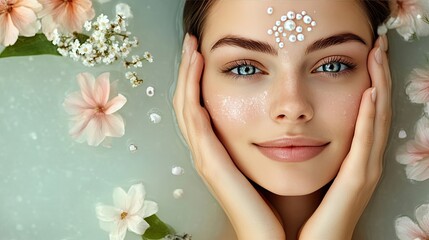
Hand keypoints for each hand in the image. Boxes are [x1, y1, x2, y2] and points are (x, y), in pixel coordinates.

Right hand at [173, 34, 284, 238]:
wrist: (268, 234)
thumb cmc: (271, 201)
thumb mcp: (265, 163)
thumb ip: (262, 141)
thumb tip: (274, 117)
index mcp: (217, 150)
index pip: (200, 106)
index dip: (198, 79)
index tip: (204, 52)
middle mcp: (205, 150)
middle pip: (187, 102)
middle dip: (188, 70)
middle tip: (191, 42)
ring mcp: (203, 155)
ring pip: (185, 106)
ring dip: (187, 75)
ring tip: (191, 47)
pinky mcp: (209, 160)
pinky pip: (195, 118)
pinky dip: (192, 91)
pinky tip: (197, 69)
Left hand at [299, 35, 391, 239]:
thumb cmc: (302, 210)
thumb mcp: (307, 169)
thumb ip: (307, 146)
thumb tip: (292, 120)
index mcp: (352, 157)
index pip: (365, 111)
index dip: (370, 81)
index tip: (366, 53)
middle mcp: (364, 161)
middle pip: (377, 109)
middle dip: (379, 75)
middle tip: (379, 43)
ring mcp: (364, 171)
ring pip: (377, 119)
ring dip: (379, 85)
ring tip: (379, 55)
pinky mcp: (356, 182)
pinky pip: (365, 143)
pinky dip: (370, 117)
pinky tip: (370, 93)